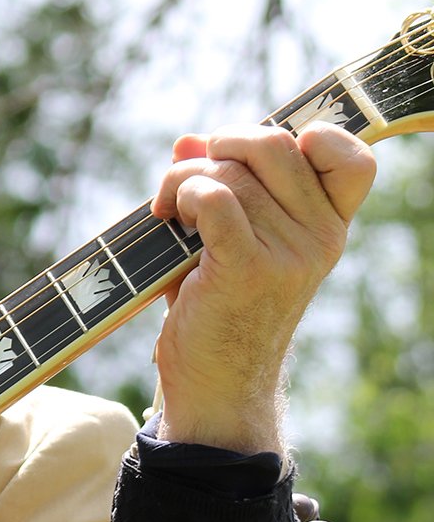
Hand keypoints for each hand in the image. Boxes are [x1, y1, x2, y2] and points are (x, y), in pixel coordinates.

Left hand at [150, 122, 374, 452]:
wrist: (216, 386)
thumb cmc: (218, 308)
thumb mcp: (228, 238)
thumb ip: (218, 184)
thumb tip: (189, 139)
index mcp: (328, 226)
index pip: (352, 160)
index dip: (312, 136)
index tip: (259, 156)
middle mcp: (319, 237)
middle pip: (275, 144)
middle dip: (221, 147)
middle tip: (192, 179)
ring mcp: (288, 253)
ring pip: (229, 172)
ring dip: (183, 180)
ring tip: (170, 211)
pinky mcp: (247, 268)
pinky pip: (212, 197)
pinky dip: (182, 195)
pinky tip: (169, 219)